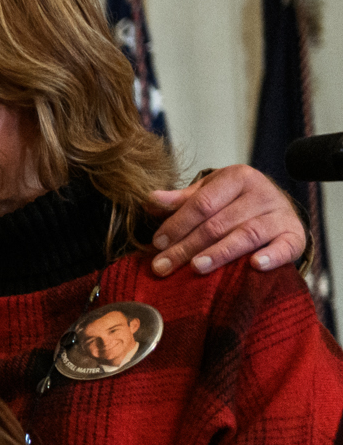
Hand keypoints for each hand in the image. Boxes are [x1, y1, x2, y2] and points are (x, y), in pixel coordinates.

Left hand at [147, 166, 309, 275]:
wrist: (276, 208)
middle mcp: (261, 193)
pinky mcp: (294, 235)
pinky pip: (285, 246)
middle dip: (186, 246)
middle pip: (218, 223)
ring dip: (220, 253)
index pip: (202, 203)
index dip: (177, 224)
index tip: (157, 244)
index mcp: (238, 177)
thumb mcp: (208, 193)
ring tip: (196, 267)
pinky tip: (255, 265)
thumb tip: (150, 199)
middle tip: (162, 266)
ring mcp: (280, 214)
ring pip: (246, 235)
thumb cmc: (234, 202)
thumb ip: (181, 200)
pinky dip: (272, 256)